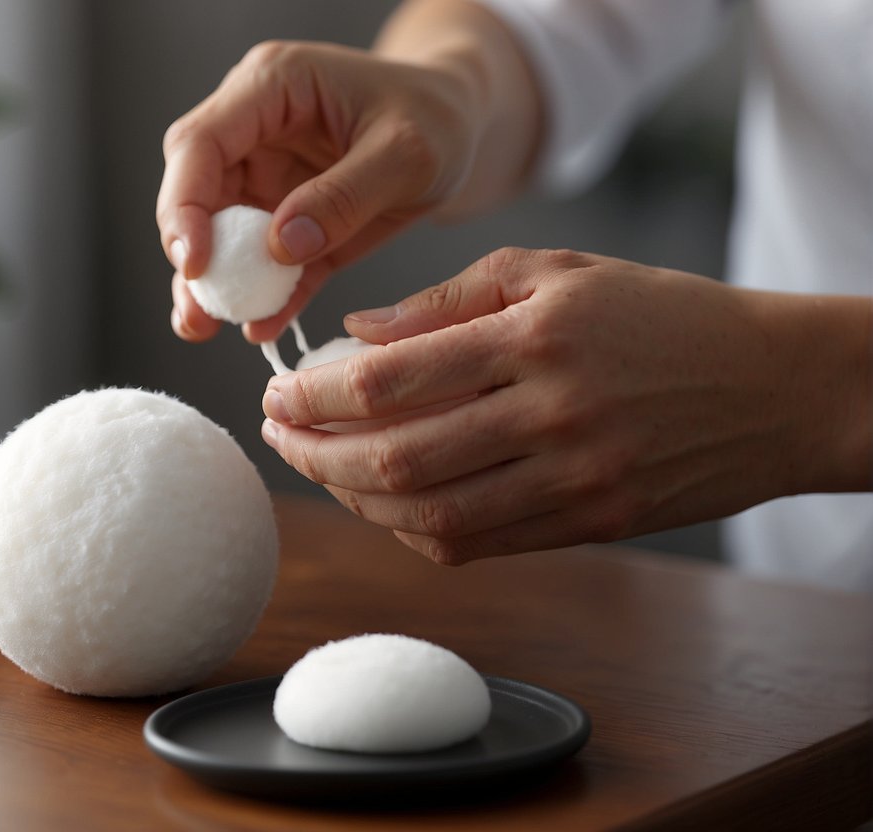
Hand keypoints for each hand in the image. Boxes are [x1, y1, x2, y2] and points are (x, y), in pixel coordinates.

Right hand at [158, 39, 480, 343]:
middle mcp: (254, 133)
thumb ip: (345, 196)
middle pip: (194, 193)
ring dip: (211, 286)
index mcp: (271, 88)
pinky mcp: (289, 226)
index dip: (184, 203)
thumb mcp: (407, 151)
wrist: (461, 128)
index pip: (200, 143)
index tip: (195, 263)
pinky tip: (260, 329)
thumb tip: (279, 246)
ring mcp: (266, 181)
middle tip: (198, 311)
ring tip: (204, 329)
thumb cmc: (436, 116)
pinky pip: (266, 267)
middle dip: (189, 255)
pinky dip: (262, 299)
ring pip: (216, 236)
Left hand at [259, 247, 869, 564]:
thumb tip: (358, 334)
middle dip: (314, 453)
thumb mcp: (558, 273)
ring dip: (355, 499)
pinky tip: (385, 503)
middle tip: (277, 436)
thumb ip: (449, 302)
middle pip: (395, 457)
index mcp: (534, 337)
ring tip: (320, 469)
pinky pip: (478, 545)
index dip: (314, 393)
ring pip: (430, 516)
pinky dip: (415, 531)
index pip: (389, 379)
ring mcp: (573, 479)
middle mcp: (550, 413)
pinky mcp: (591, 523)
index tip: (276, 392)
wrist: (775, 386)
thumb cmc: (660, 316)